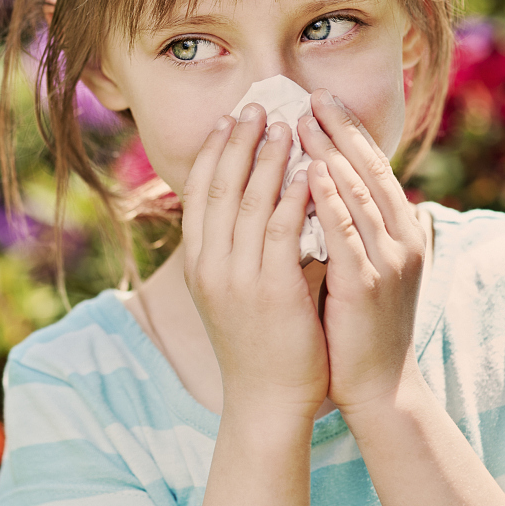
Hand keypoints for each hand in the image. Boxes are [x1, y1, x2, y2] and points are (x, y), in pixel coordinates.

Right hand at [181, 103, 329, 421]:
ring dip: (267, 158)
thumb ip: (236, 247)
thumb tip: (254, 197)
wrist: (266, 399)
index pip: (199, 192)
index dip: (214, 151)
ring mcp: (236, 277)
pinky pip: (281, 231)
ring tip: (284, 125)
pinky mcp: (270, 291)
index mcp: (197, 261)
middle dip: (239, 142)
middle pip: (219, 187)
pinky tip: (307, 171)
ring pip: (249, 201)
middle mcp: (209, 264)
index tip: (229, 119)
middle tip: (256, 106)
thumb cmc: (256, 342)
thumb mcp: (230, 289)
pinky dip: (293, 196)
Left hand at [298, 89, 426, 413]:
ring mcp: (387, 261)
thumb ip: (347, 227)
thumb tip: (318, 184)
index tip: (319, 99)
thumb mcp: (358, 265)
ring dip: (329, 155)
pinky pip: (345, 233)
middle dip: (338, 131)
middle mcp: (400, 239)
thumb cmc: (358, 324)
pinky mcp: (367, 285)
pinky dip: (328, 201)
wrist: (376, 385)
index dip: (347, 132)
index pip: (372, 168)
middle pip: (368, 171)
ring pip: (358, 195)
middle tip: (308, 96)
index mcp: (399, 231)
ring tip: (301, 123)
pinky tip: (307, 175)